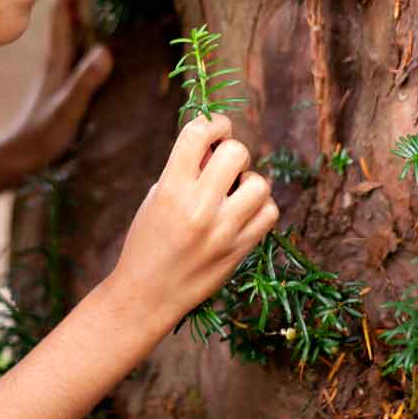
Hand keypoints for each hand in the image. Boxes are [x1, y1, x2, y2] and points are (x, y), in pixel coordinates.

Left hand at [15, 0, 112, 169]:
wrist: (22, 153)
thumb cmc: (45, 132)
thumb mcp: (69, 107)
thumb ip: (84, 81)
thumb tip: (105, 50)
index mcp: (57, 57)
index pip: (61, 15)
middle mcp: (56, 55)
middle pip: (63, 13)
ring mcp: (57, 65)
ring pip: (66, 25)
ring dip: (76, 4)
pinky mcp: (61, 76)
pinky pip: (72, 41)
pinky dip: (79, 26)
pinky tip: (91, 26)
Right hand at [108, 114, 278, 329]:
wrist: (147, 295)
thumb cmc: (148, 241)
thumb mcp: (156, 198)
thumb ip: (186, 170)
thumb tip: (219, 142)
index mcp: (170, 189)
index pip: (198, 133)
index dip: (212, 123)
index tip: (216, 128)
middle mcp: (198, 207)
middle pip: (236, 152)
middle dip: (231, 151)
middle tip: (223, 164)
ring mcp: (223, 231)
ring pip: (259, 183)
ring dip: (248, 182)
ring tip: (233, 193)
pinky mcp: (240, 250)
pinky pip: (269, 212)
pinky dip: (260, 207)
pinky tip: (243, 213)